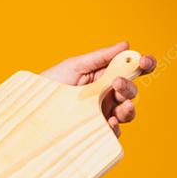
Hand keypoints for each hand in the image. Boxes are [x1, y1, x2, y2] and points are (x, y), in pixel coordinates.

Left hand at [39, 40, 156, 137]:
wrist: (30, 105)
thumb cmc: (51, 83)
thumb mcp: (75, 66)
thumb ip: (101, 57)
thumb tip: (126, 45)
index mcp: (105, 76)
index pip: (130, 70)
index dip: (143, 65)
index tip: (145, 61)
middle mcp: (107, 95)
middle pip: (130, 91)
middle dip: (129, 86)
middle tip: (116, 83)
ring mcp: (102, 113)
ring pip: (127, 112)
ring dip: (128, 108)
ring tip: (121, 106)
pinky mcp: (95, 130)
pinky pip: (113, 132)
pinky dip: (115, 127)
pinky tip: (110, 122)